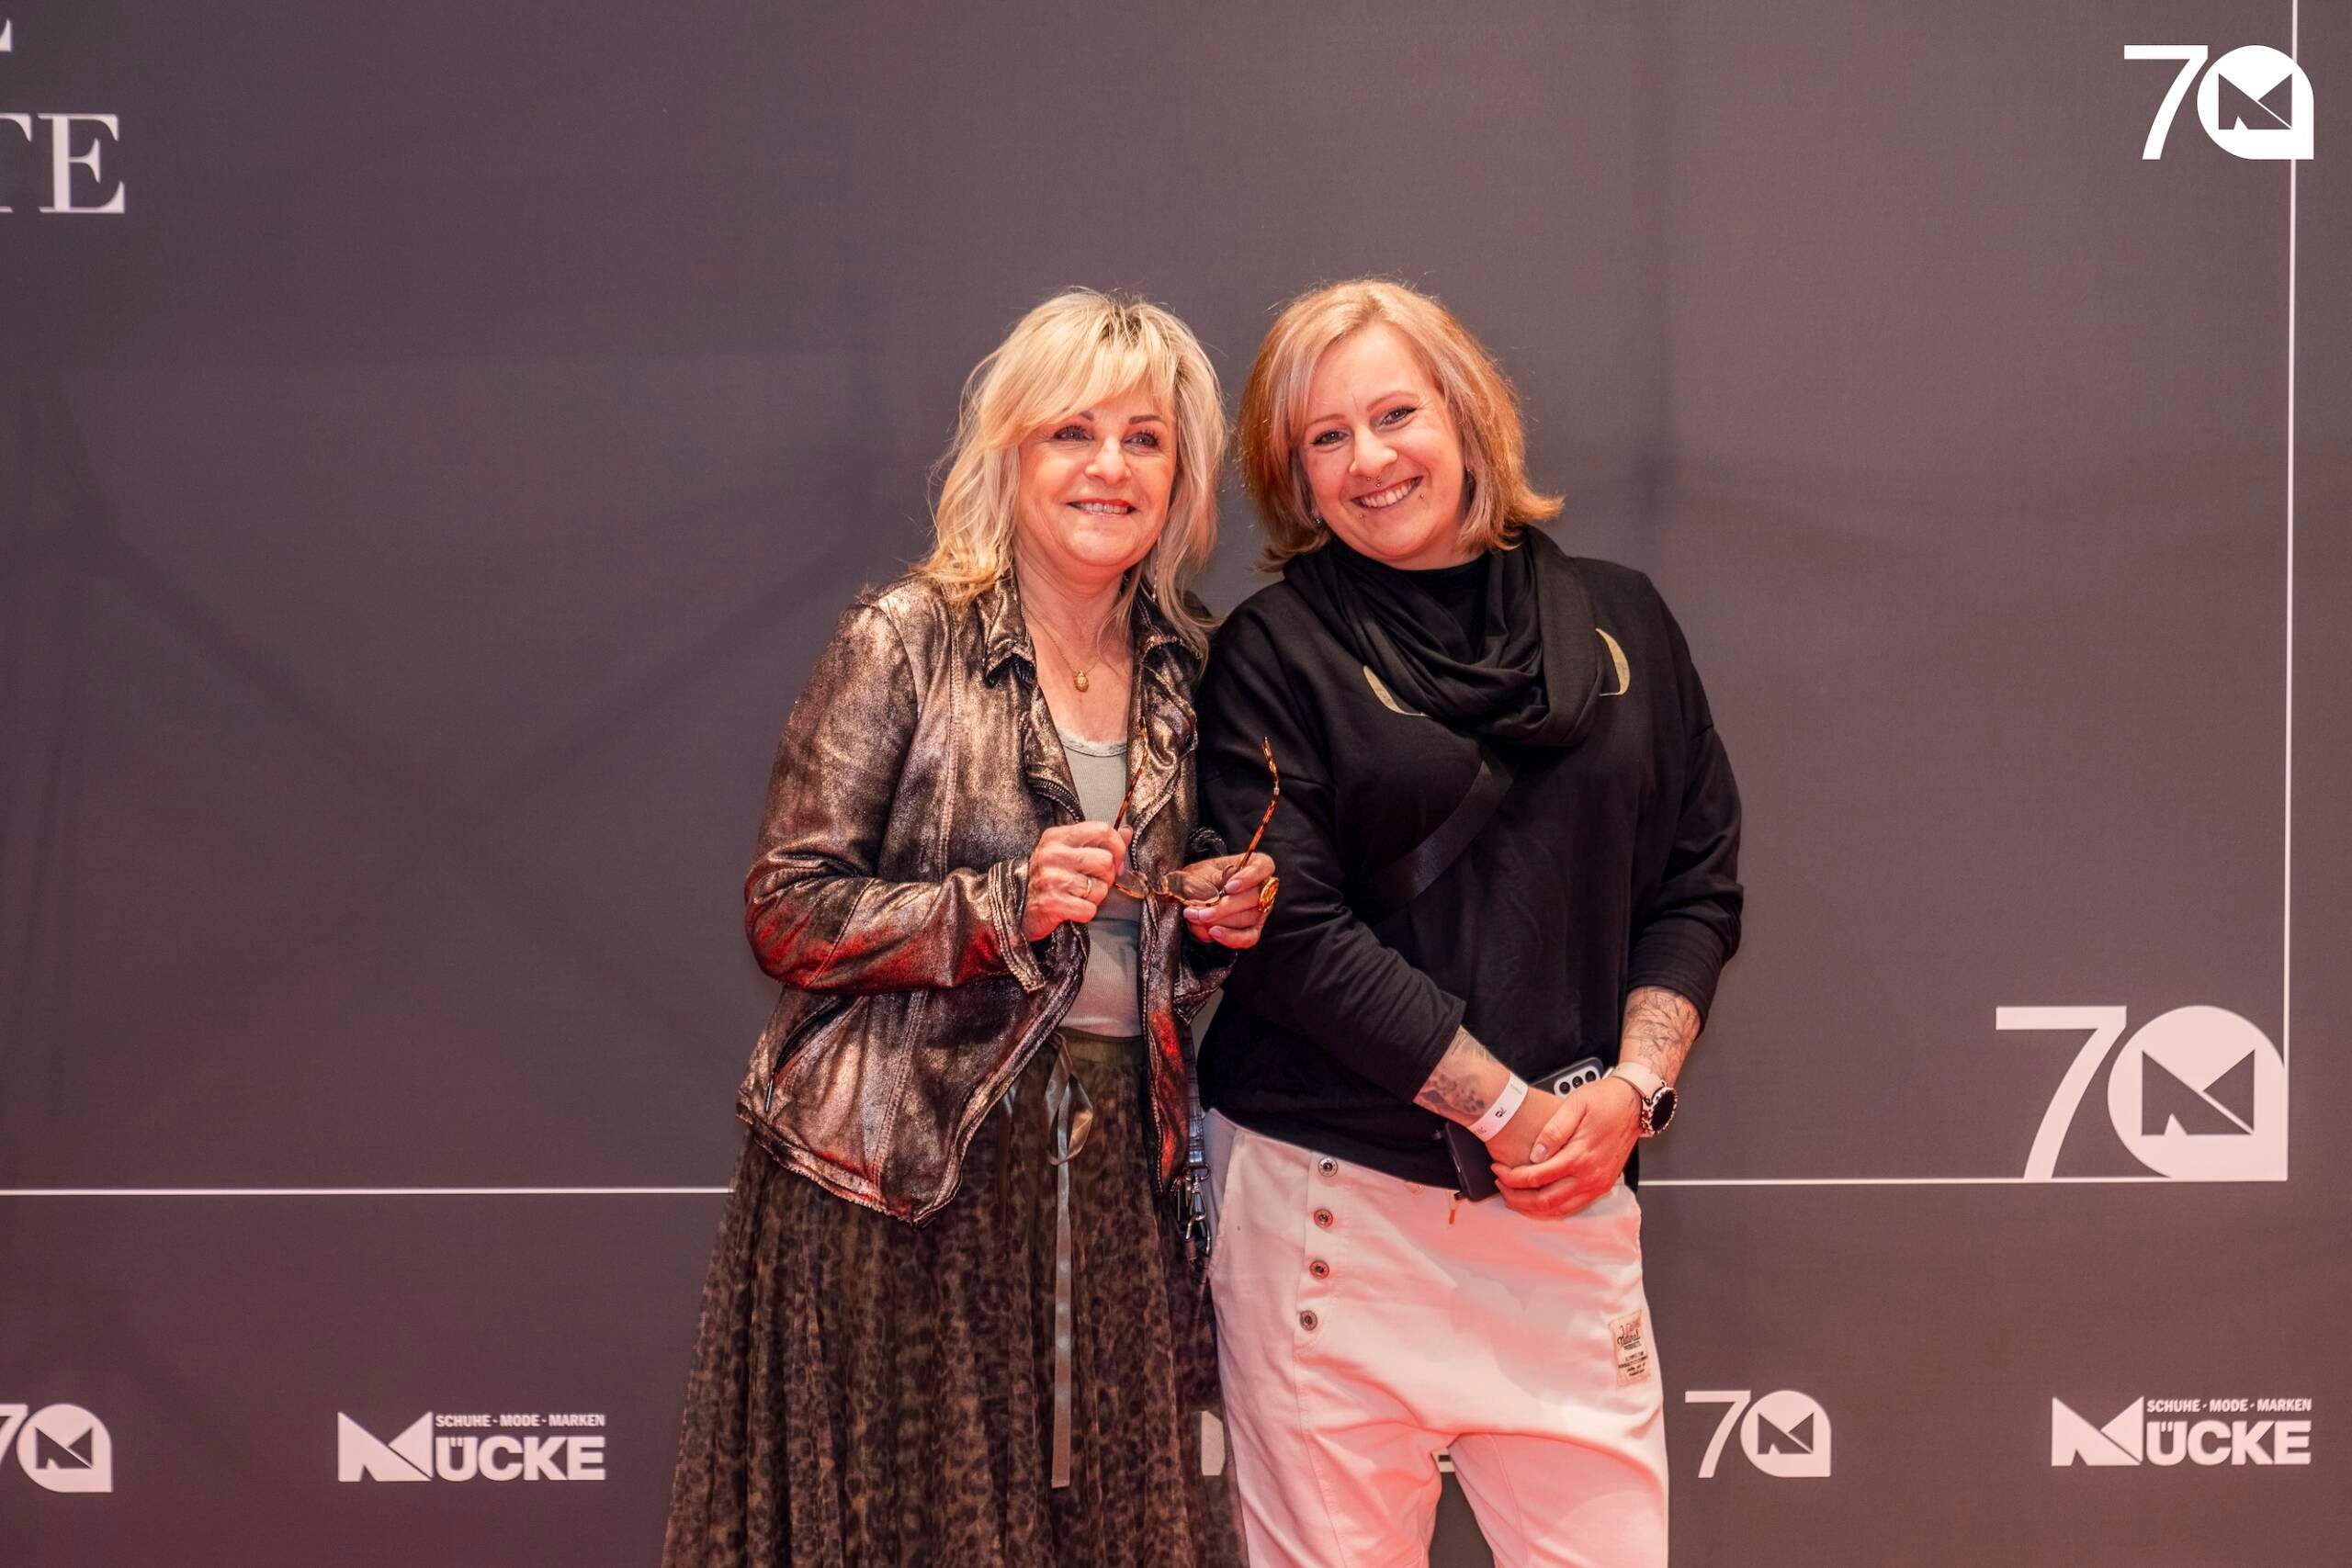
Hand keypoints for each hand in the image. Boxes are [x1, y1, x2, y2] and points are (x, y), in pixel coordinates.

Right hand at [1020, 822, 1132, 942]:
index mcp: (1057, 836)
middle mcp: (1053, 854)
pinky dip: (1085, 913)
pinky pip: (1089, 910)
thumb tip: (1127, 831)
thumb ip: (1098, 842)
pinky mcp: (1052, 903)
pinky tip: (1071, 909)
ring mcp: (1051, 878)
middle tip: (1092, 883)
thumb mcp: (1067, 852)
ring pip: (1101, 888)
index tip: (1115, 862)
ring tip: (1077, 896)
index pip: (1103, 830)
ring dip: (1095, 898)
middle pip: (1106, 861)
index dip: (1118, 848)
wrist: (1015, 907)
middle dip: (1106, 877)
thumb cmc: (1046, 879)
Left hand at [1178, 852, 1275, 948]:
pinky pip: (1248, 938)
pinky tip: (1213, 933)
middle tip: (1201, 912)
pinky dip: (1230, 937)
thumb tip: (1213, 898)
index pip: (1264, 867)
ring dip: (1220, 921)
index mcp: (1253, 865)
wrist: (1188, 894)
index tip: (1228, 887)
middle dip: (1225, 907)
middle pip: (1254, 897)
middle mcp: (1261, 888)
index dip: (1248, 878)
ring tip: (1197, 918)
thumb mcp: (1200, 872)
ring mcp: (1259, 911)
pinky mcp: (1251, 930)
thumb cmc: (1198, 878)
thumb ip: (1209, 882)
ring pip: (1248, 918)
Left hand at [1490, 1077, 1641, 1218]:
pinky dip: (1551, 1208)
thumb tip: (1535, 1154)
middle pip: (1545, 1201)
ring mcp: (1598, 1185)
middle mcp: (1590, 1177)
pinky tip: (1537, 1200)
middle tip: (1499, 1185)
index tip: (1497, 1169)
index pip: (1537, 1177)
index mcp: (1580, 1156)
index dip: (1512, 1177)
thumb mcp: (1575, 1105)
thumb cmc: (1605, 1100)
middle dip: (1517, 1197)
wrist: (1635, 1105)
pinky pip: (1572, 1207)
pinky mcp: (1602, 1186)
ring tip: (1513, 1195)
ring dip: (1532, 1208)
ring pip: (1559, 1210)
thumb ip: (1553, 1131)